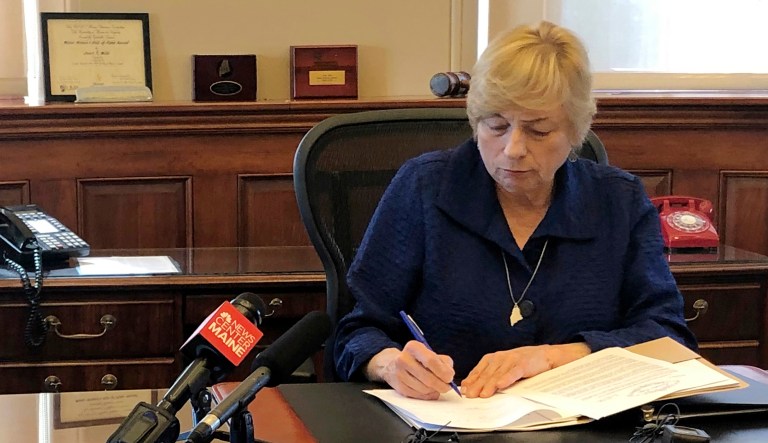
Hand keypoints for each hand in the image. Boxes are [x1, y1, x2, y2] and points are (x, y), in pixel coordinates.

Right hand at [364, 341, 455, 399]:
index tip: (450, 377)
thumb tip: (449, 374)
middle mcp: (403, 359)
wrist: (393, 364)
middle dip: (441, 385)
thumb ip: (444, 362)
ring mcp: (400, 374)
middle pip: (428, 378)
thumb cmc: (416, 359)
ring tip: (437, 386)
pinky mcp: (399, 387)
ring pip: (424, 389)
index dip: (443, 372)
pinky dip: (427, 395)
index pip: (431, 361)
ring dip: (434, 390)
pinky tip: (429, 390)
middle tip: (447, 386)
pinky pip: (418, 395)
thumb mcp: (430, 353)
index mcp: (413, 347)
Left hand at [461, 343, 589, 397]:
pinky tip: (501, 385)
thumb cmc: (523, 363)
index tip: (463, 390)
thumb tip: (474, 387)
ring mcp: (511, 360)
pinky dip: (507, 378)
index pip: (479, 370)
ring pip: (498, 374)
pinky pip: (513, 372)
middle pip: (486, 374)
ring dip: (489, 385)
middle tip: (470, 395)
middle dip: (477, 385)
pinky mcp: (523, 364)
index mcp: (493, 358)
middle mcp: (500, 358)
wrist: (545, 355)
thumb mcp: (504, 368)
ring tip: (483, 394)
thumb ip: (490, 376)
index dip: (471, 380)